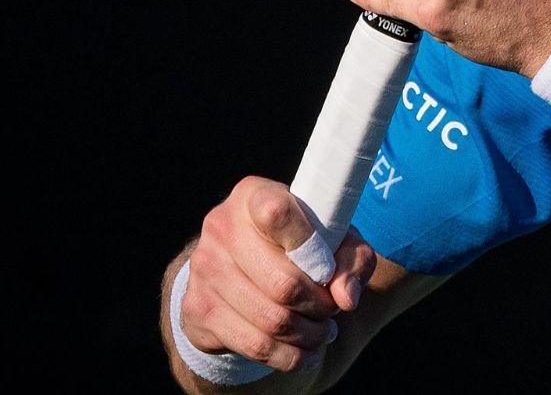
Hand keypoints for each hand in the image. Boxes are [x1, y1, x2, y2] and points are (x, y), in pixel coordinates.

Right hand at [180, 177, 374, 370]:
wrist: (237, 267)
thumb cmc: (299, 244)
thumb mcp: (334, 238)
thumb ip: (352, 258)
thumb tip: (346, 296)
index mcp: (254, 195)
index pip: (278, 214)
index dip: (309, 245)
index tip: (327, 268)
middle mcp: (221, 227)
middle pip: (283, 283)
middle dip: (320, 306)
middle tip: (333, 311)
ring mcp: (204, 269)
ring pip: (271, 319)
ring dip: (308, 334)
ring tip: (324, 332)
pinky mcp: (198, 309)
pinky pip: (253, 345)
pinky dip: (288, 356)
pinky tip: (306, 353)